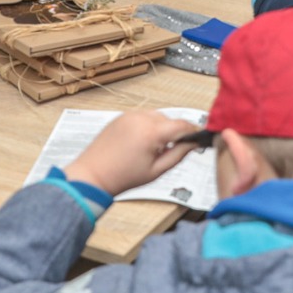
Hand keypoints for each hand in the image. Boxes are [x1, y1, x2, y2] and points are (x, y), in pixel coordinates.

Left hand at [62, 111, 202, 195]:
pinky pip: (143, 117)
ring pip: (157, 117)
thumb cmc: (122, 176)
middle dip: (174, 132)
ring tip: (152, 149)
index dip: (193, 131)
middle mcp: (141, 118)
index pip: (182, 125)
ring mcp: (130, 115)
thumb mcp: (157, 170)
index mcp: (151, 132)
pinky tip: (141, 143)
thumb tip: (193, 144)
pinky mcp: (122, 116)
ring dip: (161, 128)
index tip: (198, 137)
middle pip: (169, 120)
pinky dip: (147, 126)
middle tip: (172, 150)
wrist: (93, 175)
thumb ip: (179, 154)